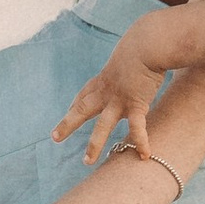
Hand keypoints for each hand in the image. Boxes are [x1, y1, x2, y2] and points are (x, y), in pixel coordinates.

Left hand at [51, 19, 179, 165]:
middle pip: (82, 109)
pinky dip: (141, 141)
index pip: (84, 93)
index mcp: (104, 78)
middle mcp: (106, 91)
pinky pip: (136, 128)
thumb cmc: (145, 41)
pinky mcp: (136, 104)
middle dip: (68, 123)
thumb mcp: (130, 51)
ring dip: (94, 144)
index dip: (76, 103)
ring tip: (87, 162)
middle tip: (55, 137)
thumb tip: (139, 62)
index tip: (70, 110)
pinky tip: (145, 155)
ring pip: (102, 126)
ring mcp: (119, 99)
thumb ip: (130, 62)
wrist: (149, 41)